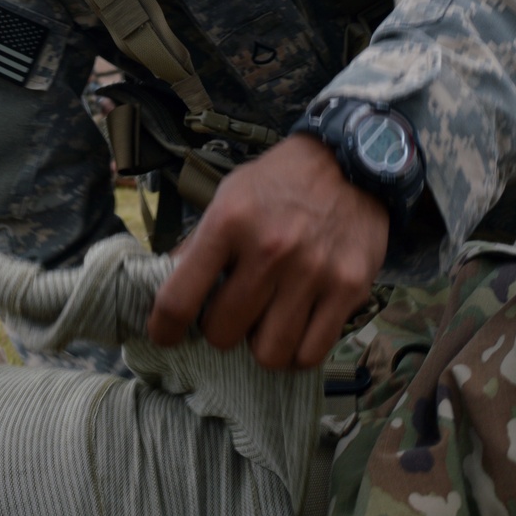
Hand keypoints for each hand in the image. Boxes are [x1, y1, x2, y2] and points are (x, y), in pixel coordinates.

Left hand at [148, 134, 388, 368]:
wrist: (351, 162)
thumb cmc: (279, 184)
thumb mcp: (228, 197)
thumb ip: (198, 245)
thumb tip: (165, 291)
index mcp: (228, 222)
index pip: (179, 299)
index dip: (164, 329)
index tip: (165, 335)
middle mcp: (270, 249)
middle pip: (223, 333)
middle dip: (221, 330)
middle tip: (232, 313)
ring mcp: (313, 271)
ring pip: (269, 353)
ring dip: (261, 345)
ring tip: (266, 323)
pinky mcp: (349, 288)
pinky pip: (311, 353)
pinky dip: (298, 353)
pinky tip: (295, 332)